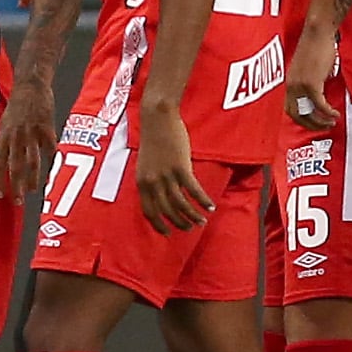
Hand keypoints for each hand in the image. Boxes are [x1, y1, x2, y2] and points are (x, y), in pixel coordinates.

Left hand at [0, 79, 56, 211]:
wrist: (31, 85)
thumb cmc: (18, 104)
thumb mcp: (5, 122)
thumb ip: (6, 141)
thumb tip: (3, 162)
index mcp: (4, 135)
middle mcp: (16, 136)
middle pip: (15, 166)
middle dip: (16, 186)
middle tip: (17, 201)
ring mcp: (32, 133)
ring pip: (33, 161)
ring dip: (33, 179)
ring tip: (33, 190)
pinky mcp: (47, 128)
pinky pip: (50, 148)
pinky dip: (51, 159)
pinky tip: (52, 168)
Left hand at [132, 101, 208, 234]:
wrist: (157, 118)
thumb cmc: (153, 138)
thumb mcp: (146, 163)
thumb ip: (151, 179)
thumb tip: (162, 195)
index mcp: (141, 182)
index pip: (149, 211)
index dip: (159, 225)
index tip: (168, 233)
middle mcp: (152, 182)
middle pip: (167, 211)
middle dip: (179, 223)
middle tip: (190, 228)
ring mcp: (166, 175)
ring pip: (181, 204)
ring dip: (193, 216)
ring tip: (202, 221)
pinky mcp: (181, 167)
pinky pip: (193, 190)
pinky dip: (203, 201)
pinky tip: (210, 206)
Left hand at [283, 19, 342, 130]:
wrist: (317, 32)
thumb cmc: (316, 46)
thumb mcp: (308, 69)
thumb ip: (310, 82)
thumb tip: (319, 95)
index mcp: (289, 82)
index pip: (289, 109)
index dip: (301, 119)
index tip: (313, 123)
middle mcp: (291, 86)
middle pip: (296, 115)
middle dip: (311, 125)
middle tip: (324, 127)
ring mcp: (300, 85)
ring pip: (307, 113)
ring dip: (320, 121)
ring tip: (331, 123)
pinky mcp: (311, 83)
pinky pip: (319, 104)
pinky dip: (327, 112)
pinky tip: (335, 114)